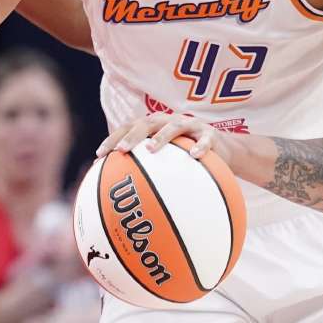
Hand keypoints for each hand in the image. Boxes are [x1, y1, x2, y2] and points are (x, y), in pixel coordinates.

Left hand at [95, 113, 236, 166]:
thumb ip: (147, 172)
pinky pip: (205, 139)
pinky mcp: (211, 133)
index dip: (113, 138)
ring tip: (150, 149)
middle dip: (132, 136)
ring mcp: (190, 125)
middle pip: (147, 123)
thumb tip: (123, 200)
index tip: (99, 155)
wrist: (223, 149)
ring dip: (161, 136)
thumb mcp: (167, 163)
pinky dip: (200, 146)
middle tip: (121, 150)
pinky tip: (195, 156)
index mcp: (154, 126)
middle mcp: (169, 121)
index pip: (129, 128)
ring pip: (174, 126)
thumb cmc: (186, 159)